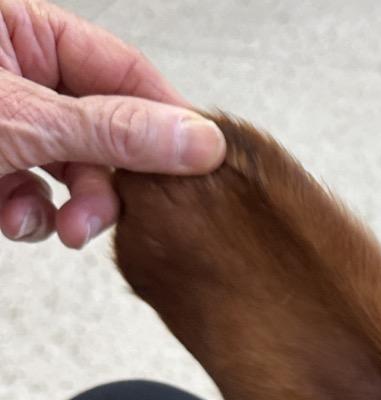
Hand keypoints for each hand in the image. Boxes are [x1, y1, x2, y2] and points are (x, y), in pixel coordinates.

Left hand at [1, 0, 224, 246]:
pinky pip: (35, 194)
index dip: (165, 120)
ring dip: (74, 210)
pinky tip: (15, 218)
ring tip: (66, 228)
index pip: (124, 71)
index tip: (202, 162)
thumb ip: (114, 131)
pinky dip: (31, 216)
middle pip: (104, 131)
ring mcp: (5, 120)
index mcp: (24, 30)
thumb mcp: (23, 119)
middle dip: (108, 184)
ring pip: (72, 171)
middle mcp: (17, 71)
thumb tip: (198, 140)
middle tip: (115, 213)